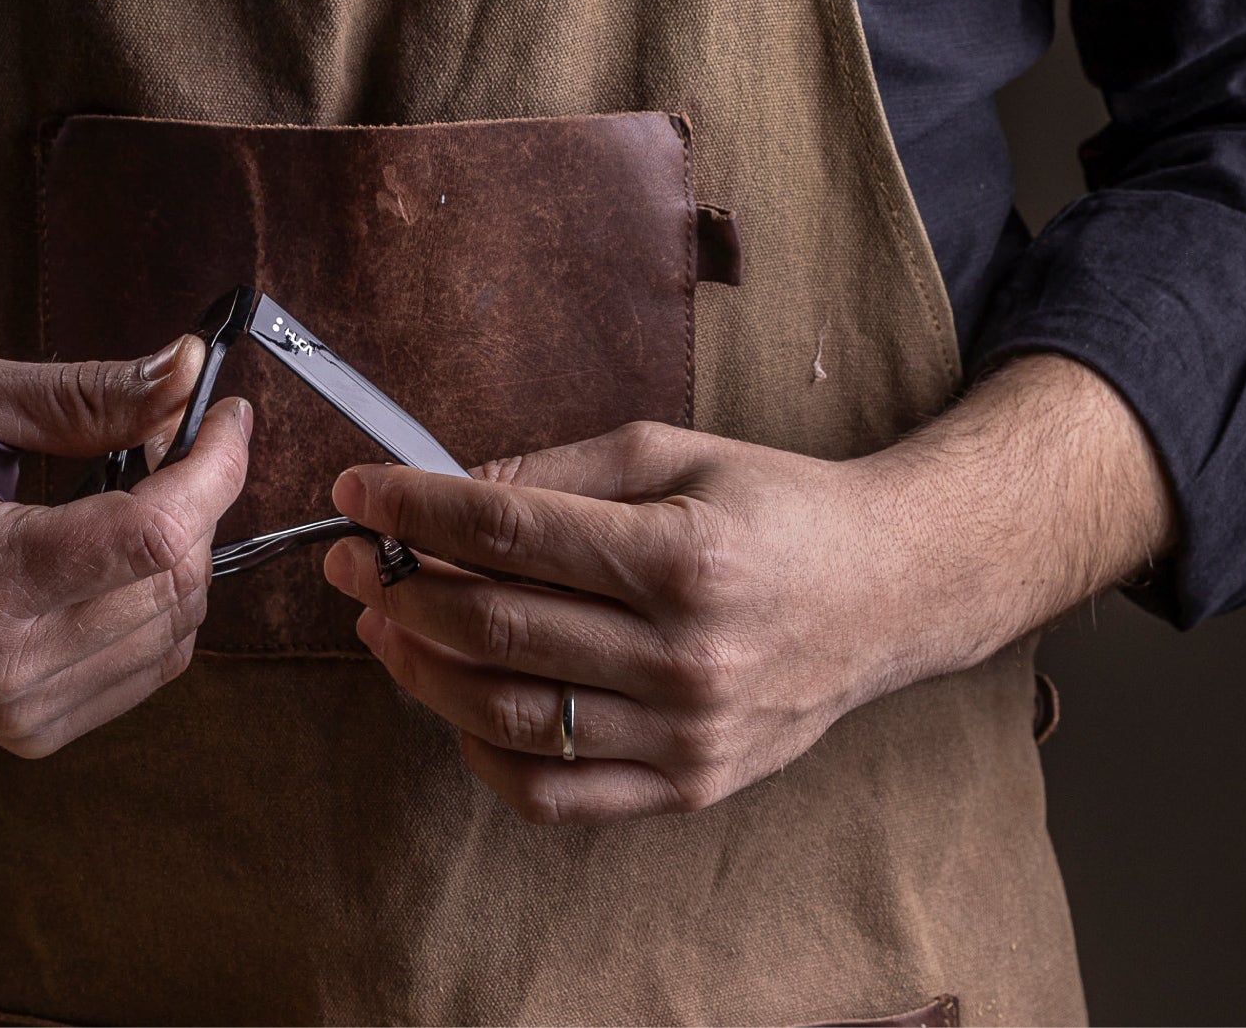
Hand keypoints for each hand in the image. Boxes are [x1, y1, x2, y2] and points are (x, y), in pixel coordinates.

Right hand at [0, 338, 252, 756]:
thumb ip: (85, 394)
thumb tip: (188, 373)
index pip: (149, 535)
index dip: (212, 470)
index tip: (226, 419)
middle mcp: (4, 662)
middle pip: (173, 583)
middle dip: (199, 504)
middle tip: (174, 448)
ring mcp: (21, 709)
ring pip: (177, 630)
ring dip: (184, 555)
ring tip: (142, 502)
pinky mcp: (36, 731)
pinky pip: (152, 668)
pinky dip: (160, 605)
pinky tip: (123, 564)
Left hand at [319, 355, 1168, 822]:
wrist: (891, 591)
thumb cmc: (776, 510)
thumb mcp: (674, 453)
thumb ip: (554, 471)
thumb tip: (446, 490)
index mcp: (682, 555)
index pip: (510, 530)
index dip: (417, 508)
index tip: (360, 491)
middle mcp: (685, 654)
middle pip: (495, 625)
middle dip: (401, 586)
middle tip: (354, 560)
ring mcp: (686, 732)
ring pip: (506, 714)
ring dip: (421, 669)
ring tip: (385, 627)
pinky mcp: (688, 785)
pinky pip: (551, 792)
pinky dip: (482, 750)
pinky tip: (455, 701)